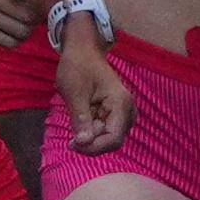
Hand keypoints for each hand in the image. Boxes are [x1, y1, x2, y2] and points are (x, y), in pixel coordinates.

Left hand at [59, 13, 131, 154]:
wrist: (82, 51)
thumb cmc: (77, 67)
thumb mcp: (74, 93)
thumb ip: (80, 119)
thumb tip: (83, 143)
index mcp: (121, 104)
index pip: (114, 138)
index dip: (94, 147)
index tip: (72, 145)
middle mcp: (127, 111)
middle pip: (112, 140)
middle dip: (91, 142)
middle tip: (71, 136)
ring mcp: (123, 112)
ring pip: (108, 136)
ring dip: (91, 135)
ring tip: (77, 119)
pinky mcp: (115, 113)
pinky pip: (105, 129)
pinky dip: (91, 128)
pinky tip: (82, 117)